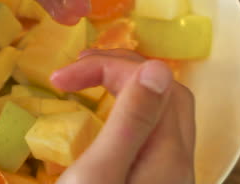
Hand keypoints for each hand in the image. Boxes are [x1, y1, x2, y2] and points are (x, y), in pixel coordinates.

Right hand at [51, 49, 195, 183]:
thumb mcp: (99, 172)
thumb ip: (131, 122)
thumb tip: (157, 68)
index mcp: (168, 152)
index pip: (150, 81)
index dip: (106, 66)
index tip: (62, 78)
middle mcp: (177, 159)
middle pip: (163, 91)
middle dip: (121, 68)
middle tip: (80, 68)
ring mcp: (168, 172)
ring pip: (159, 110)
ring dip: (127, 87)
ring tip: (90, 82)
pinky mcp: (154, 180)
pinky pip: (150, 130)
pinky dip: (128, 110)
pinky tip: (107, 118)